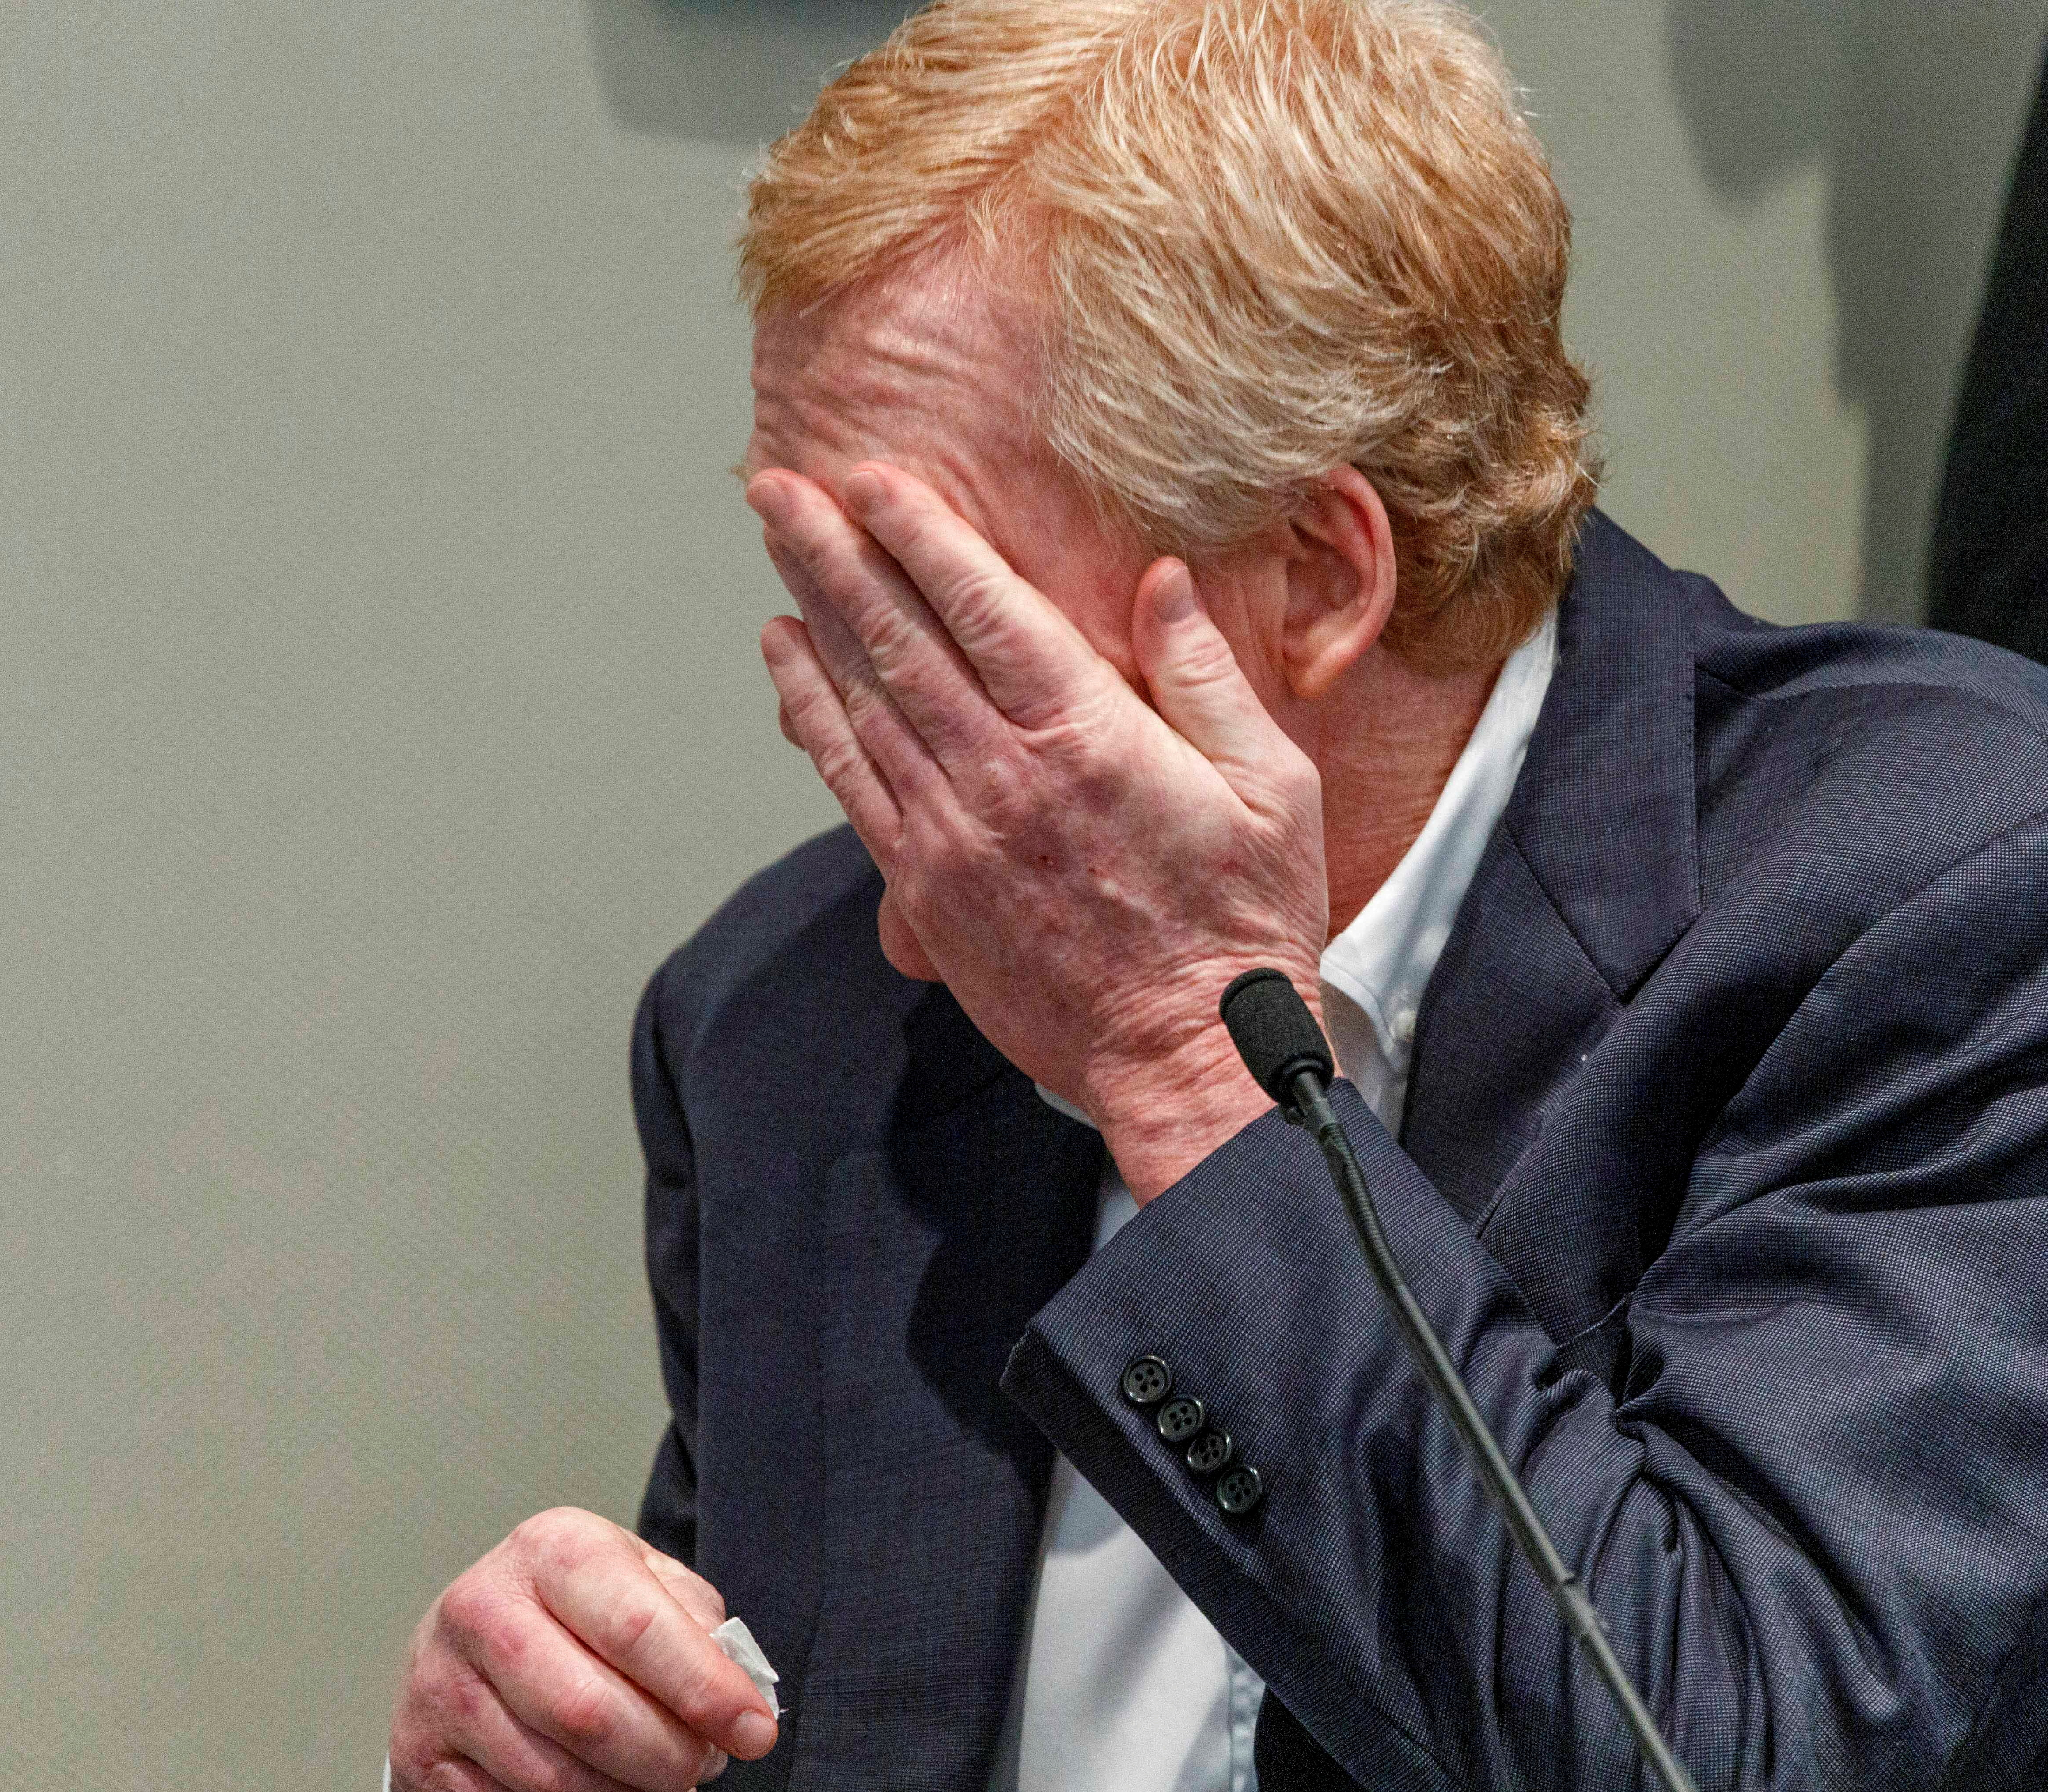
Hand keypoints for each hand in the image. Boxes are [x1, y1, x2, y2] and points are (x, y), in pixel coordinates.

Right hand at [388, 1508, 777, 1791]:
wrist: (479, 1630)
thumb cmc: (584, 1608)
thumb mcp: (648, 1584)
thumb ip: (699, 1631)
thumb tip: (738, 1702)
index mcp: (551, 1549)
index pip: (637, 1628)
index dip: (705, 1691)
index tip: (756, 1733)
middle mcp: (480, 1610)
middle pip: (589, 1715)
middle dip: (668, 1759)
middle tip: (704, 1768)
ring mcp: (437, 1688)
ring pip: (553, 1782)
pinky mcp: (418, 1759)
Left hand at [751, 462, 1328, 1200]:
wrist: (1190, 1056)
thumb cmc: (1243, 921)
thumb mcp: (1272, 785)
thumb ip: (1206, 676)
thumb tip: (1161, 580)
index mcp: (1089, 739)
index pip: (982, 609)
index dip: (920, 535)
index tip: (873, 479)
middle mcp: (1005, 777)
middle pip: (896, 639)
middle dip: (832, 553)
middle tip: (781, 488)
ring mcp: (954, 835)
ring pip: (859, 701)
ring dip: (810, 615)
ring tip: (775, 547)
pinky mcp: (926, 888)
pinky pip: (848, 781)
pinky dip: (808, 713)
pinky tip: (785, 661)